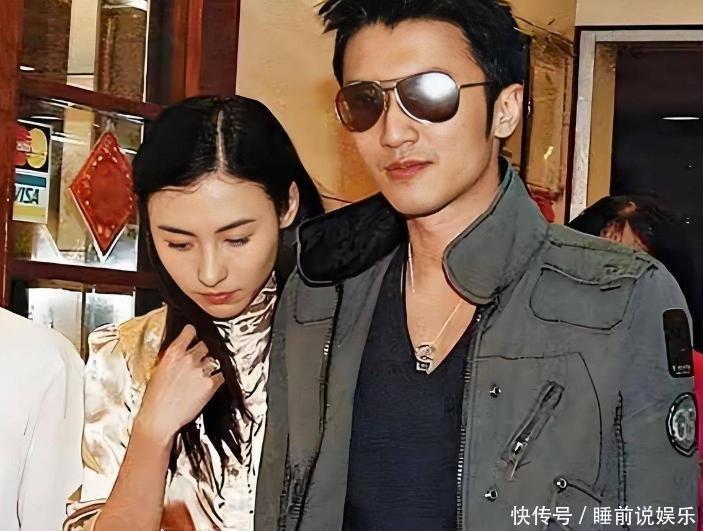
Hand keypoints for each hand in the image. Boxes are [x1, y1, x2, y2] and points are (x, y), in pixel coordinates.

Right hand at [134, 325, 223, 443]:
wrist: (159, 419)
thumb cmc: (154, 399)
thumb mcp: (158, 371)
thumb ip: (172, 359)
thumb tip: (180, 354)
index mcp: (173, 354)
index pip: (189, 332)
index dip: (193, 332)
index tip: (194, 333)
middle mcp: (188, 359)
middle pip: (204, 346)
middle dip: (202, 352)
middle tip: (197, 363)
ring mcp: (200, 371)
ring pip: (213, 360)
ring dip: (209, 366)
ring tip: (200, 378)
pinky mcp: (210, 384)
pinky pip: (220, 375)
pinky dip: (217, 378)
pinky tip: (208, 384)